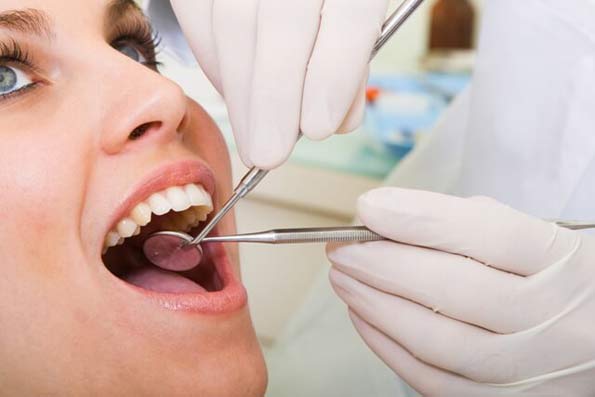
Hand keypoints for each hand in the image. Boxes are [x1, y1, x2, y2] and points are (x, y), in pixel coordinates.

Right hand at [170, 0, 388, 168]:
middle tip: (269, 154)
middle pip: (282, 23)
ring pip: (233, 25)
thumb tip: (332, 121)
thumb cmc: (330, 1)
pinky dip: (214, 64)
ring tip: (253, 139)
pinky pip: (199, 16)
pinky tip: (234, 95)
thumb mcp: (360, 16)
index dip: (334, 76)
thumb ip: (351, 65)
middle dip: (274, 100)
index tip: (319, 128)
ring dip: (241, 95)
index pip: (350, 15)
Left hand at [328, 187, 594, 395]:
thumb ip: (470, 224)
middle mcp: (555, 322)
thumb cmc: (557, 280)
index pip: (489, 234)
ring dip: (376, 306)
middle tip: (343, 246)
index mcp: (566, 265)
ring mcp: (532, 369)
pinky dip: (389, 347)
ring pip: (439, 342)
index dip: (420, 218)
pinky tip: (364, 316)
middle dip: (383, 264)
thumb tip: (388, 216)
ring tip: (344, 278)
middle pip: (454, 289)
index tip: (370, 207)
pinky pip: (436, 382)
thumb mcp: (538, 239)